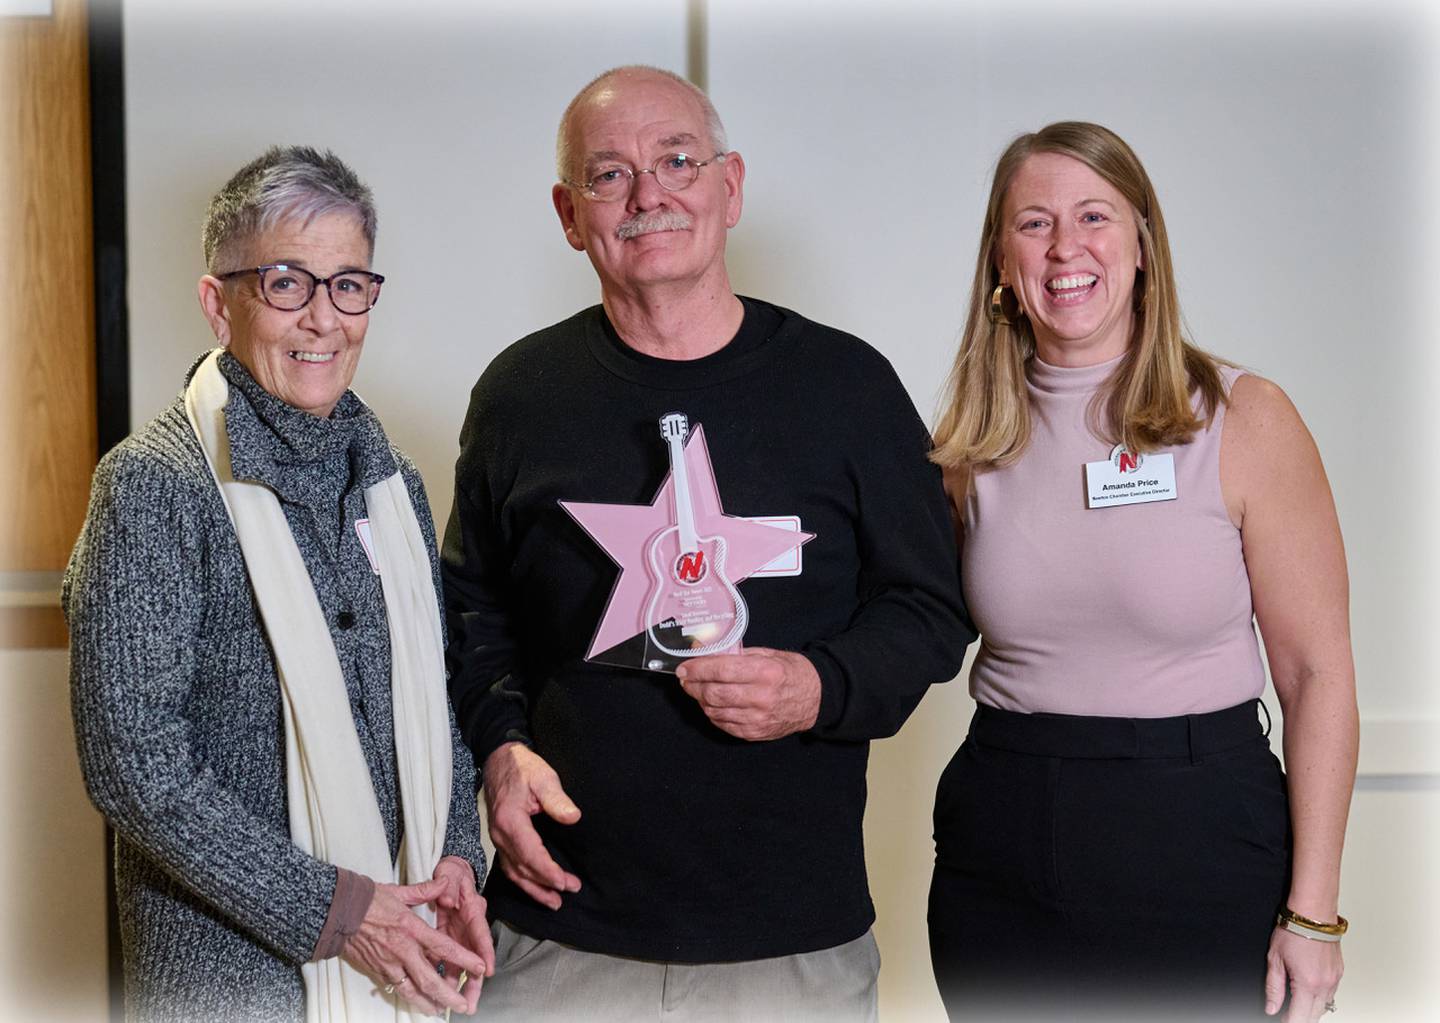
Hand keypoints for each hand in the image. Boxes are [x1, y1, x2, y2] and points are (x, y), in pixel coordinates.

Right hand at [341, 877, 490, 1015]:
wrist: (338, 913)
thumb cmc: (368, 900)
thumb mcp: (399, 891)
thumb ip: (425, 890)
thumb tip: (445, 882)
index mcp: (412, 928)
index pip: (444, 947)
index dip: (464, 960)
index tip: (480, 968)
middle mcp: (403, 950)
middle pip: (430, 979)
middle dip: (449, 995)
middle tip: (463, 1005)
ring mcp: (389, 964)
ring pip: (413, 991)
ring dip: (430, 1003)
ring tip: (443, 1011)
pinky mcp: (377, 972)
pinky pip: (398, 990)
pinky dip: (411, 999)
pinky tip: (420, 1004)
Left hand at [430, 856, 495, 1013]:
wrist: (450, 874)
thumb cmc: (452, 874)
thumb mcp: (450, 874)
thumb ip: (448, 884)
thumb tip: (445, 894)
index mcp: (473, 910)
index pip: (481, 932)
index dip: (485, 952)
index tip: (488, 970)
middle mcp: (470, 927)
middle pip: (475, 957)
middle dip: (474, 981)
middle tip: (470, 1003)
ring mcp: (461, 935)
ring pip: (463, 963)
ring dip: (458, 984)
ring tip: (454, 1004)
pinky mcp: (450, 939)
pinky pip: (448, 960)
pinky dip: (445, 974)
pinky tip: (438, 990)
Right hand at [483, 742, 581, 909]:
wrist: (499, 758)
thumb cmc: (522, 766)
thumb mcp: (543, 777)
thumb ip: (557, 799)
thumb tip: (573, 817)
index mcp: (510, 821)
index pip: (530, 855)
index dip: (548, 872)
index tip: (565, 883)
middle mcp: (500, 834)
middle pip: (521, 868)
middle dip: (545, 885)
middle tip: (568, 892)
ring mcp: (497, 837)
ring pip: (513, 871)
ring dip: (533, 888)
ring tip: (553, 901)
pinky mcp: (499, 837)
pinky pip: (508, 864)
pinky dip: (522, 879)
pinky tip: (535, 886)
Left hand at [675, 647, 820, 740]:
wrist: (817, 698)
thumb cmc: (792, 672)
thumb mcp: (769, 654)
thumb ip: (739, 655)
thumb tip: (707, 654)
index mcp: (766, 672)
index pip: (722, 670)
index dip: (697, 669)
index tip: (684, 668)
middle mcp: (761, 697)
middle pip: (714, 694)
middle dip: (693, 686)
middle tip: (686, 680)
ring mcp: (758, 719)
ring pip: (715, 711)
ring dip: (701, 700)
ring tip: (698, 690)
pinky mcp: (755, 733)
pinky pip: (724, 724)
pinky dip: (713, 714)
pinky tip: (713, 704)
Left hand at [1265, 927, 1342, 1020]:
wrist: (1313, 914)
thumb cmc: (1293, 931)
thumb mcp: (1275, 959)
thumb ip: (1274, 987)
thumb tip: (1271, 1007)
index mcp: (1308, 984)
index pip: (1300, 1017)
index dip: (1289, 1022)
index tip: (1282, 1021)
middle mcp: (1325, 984)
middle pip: (1314, 1016)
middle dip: (1300, 1018)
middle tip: (1286, 1015)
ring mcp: (1334, 979)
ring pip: (1325, 1007)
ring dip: (1311, 1010)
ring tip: (1296, 1005)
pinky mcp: (1339, 973)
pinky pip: (1332, 994)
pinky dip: (1321, 999)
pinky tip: (1310, 994)